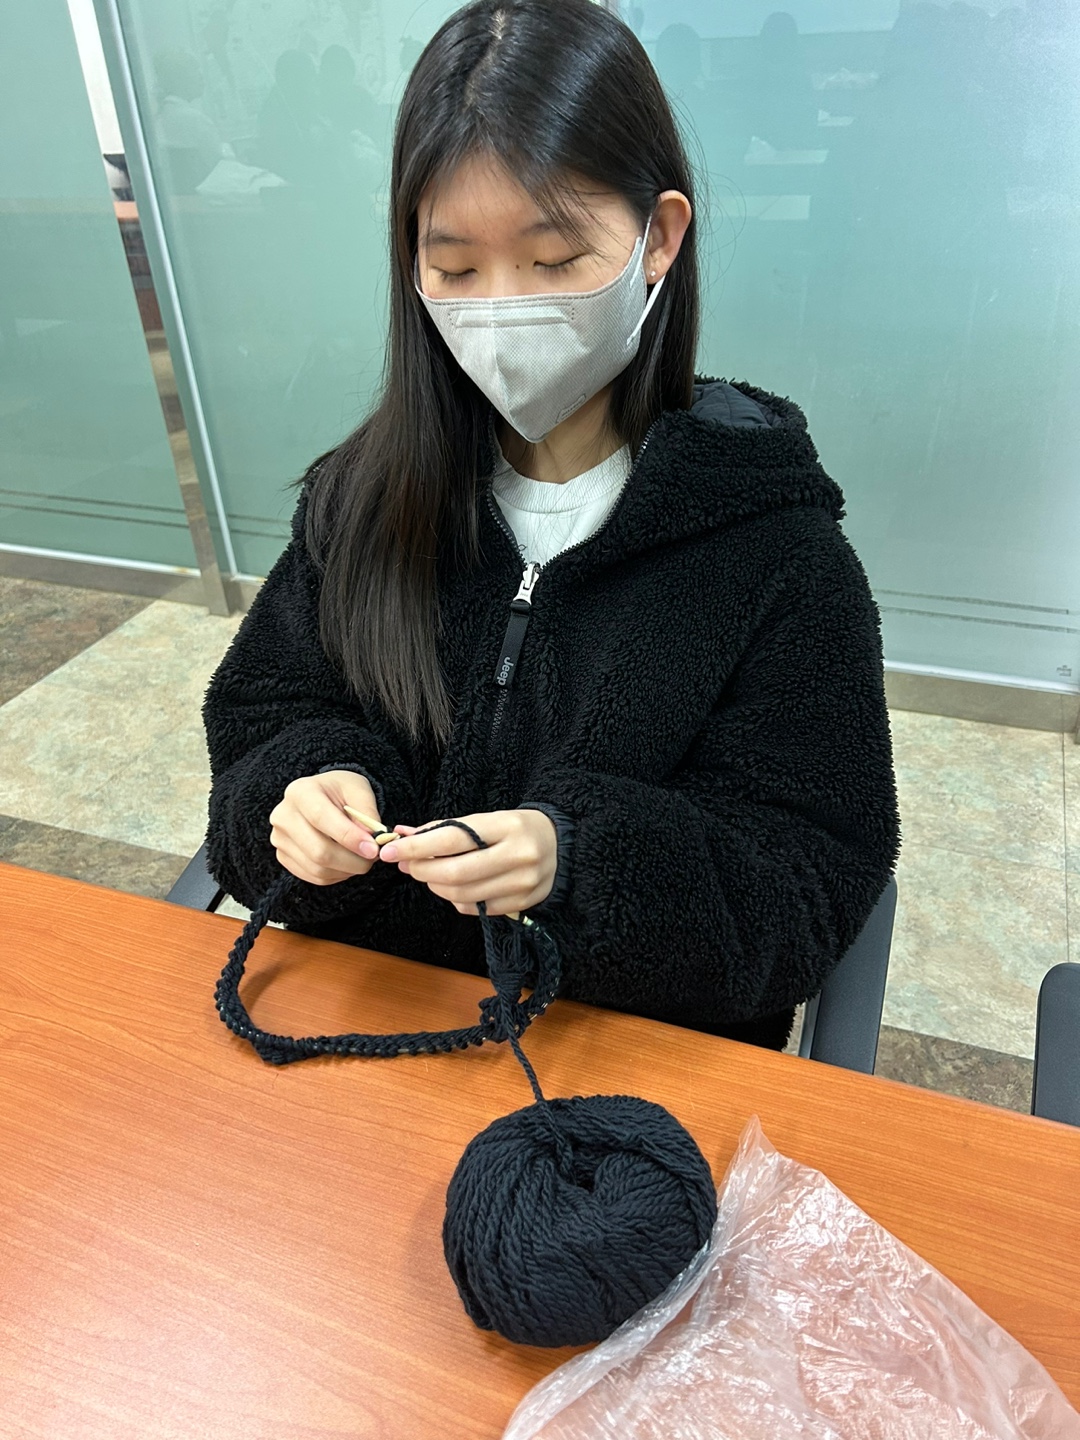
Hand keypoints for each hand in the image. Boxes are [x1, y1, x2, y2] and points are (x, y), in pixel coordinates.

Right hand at [269, 771, 399, 885]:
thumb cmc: (341, 791)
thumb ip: (368, 812)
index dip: (349, 837)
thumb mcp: (358, 789)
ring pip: (318, 868)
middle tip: (373, 857)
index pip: (321, 818)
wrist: (322, 797)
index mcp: (300, 792)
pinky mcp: (283, 857)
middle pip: (318, 850)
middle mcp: (284, 816)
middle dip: (352, 860)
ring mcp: (280, 839)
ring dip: (348, 869)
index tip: (373, 848)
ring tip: (363, 858)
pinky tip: (348, 863)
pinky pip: (314, 876)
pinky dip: (337, 875)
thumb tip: (373, 839)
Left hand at [377, 809, 557, 918]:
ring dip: (436, 886)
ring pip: (462, 894)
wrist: (559, 844)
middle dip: (423, 871)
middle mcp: (518, 855)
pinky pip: (475, 908)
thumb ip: (444, 829)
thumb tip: (402, 836)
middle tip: (408, 865)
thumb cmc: (514, 829)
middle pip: (455, 873)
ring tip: (430, 875)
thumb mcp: (484, 820)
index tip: (391, 850)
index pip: (452, 839)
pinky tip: (454, 887)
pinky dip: (456, 899)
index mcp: (507, 826)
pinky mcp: (523, 903)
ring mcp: (522, 883)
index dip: (416, 847)